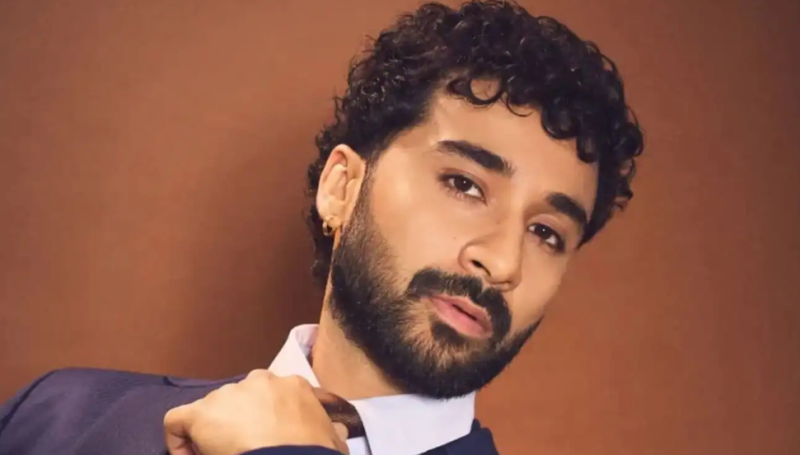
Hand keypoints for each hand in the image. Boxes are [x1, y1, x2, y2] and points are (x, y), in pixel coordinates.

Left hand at [164, 370, 349, 454]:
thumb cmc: (312, 452)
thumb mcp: (331, 440)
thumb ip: (332, 432)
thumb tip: (341, 431)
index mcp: (292, 386)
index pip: (275, 397)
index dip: (268, 420)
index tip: (268, 442)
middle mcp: (259, 381)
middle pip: (242, 401)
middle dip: (241, 424)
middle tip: (245, 450)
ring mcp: (228, 395)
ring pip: (213, 412)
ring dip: (215, 433)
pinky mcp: (200, 413)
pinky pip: (177, 422)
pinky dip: (180, 441)